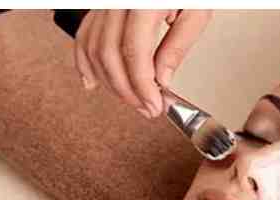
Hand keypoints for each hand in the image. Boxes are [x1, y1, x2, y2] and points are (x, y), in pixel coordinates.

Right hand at [74, 9, 211, 118]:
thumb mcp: (196, 12)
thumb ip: (178, 46)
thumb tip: (162, 79)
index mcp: (143, 2)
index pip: (134, 52)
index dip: (142, 85)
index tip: (154, 105)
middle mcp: (117, 1)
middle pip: (109, 54)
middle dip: (128, 90)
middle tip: (147, 109)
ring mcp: (105, 4)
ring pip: (93, 48)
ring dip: (110, 83)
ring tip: (132, 101)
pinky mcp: (100, 7)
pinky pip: (83, 35)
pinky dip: (84, 62)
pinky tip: (92, 83)